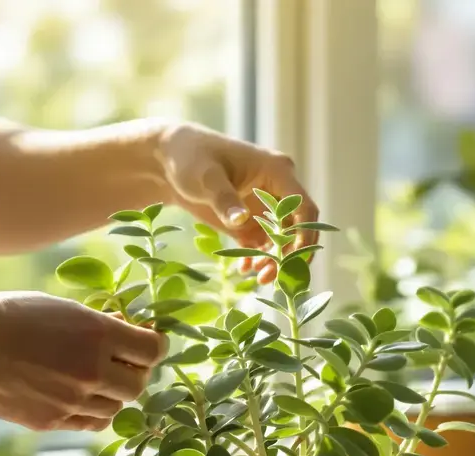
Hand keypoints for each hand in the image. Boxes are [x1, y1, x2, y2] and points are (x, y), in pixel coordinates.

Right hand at [0, 291, 164, 431]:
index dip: (154, 346)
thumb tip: (124, 329)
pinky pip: (90, 423)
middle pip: (138, 385)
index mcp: (99, 335)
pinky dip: (93, 412)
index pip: (152, 350)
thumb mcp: (64, 309)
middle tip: (123, 364)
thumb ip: (99, 324)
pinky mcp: (54, 421)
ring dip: (113, 395)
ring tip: (96, 381)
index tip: (146, 343)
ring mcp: (74, 400)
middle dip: (135, 373)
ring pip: (116, 408)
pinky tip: (82, 399)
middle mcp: (93, 371)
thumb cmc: (14, 317)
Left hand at [157, 122, 320, 282]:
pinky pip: (262, 246)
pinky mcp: (248, 221)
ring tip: (259, 279)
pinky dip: (257, 259)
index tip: (294, 260)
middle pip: (296, 228)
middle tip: (271, 277)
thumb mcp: (206, 177)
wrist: (169, 160)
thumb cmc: (190, 157)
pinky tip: (244, 269)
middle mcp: (276, 190)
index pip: (303, 207)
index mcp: (276, 171)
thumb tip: (241, 220)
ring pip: (281, 241)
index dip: (305, 234)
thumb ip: (225, 200)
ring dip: (275, 261)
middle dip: (289, 255)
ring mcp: (263, 208)